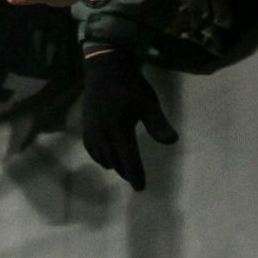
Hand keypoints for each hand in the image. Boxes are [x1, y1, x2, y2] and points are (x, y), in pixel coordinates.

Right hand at [80, 48, 176, 191]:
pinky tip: (108, 156)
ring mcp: (91, 131)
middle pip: (115, 161)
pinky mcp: (85, 127)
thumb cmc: (131, 85)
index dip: (135, 175)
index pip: (128, 159)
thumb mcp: (149, 102)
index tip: (141, 187)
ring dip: (114, 165)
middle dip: (125, 172)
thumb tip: (172, 141)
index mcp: (119, 129)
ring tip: (124, 168)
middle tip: (134, 178)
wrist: (105, 69)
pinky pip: (92, 150)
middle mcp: (103, 134)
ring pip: (102, 157)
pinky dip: (100, 157)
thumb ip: (158, 124)